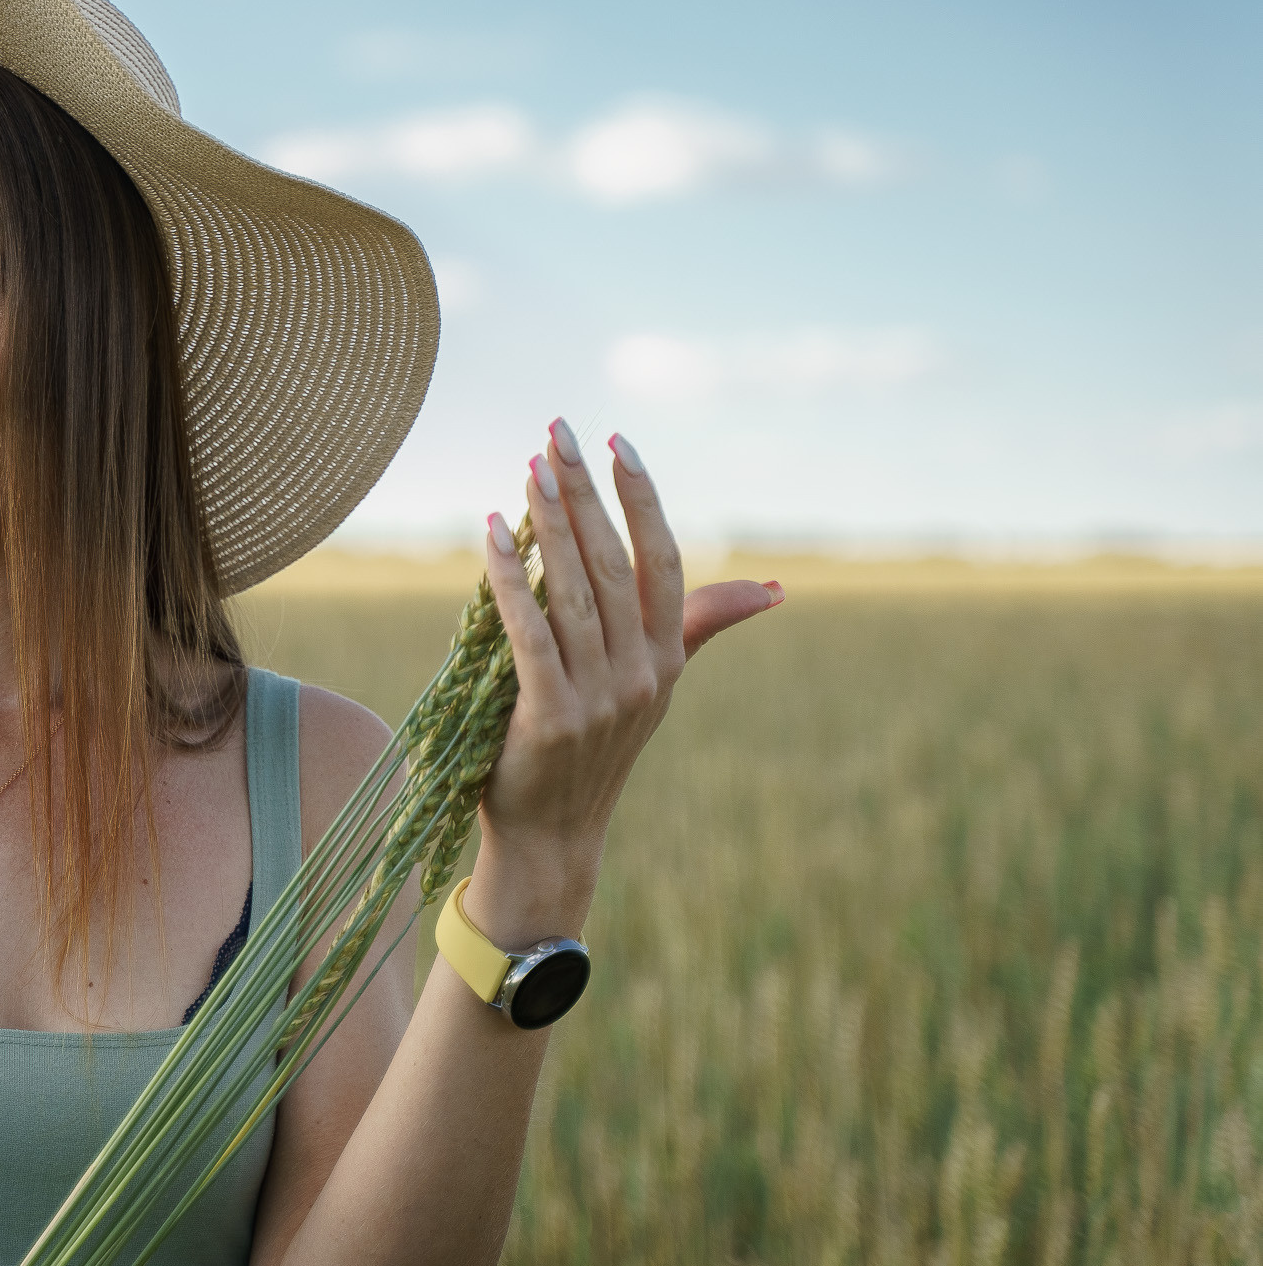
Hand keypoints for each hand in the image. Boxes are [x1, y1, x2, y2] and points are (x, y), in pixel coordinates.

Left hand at [466, 423, 780, 942]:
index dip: (643, 499)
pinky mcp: (552, 717)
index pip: (663, 560)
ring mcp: (600, 697)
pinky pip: (530, 634)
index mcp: (666, 656)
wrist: (553, 833)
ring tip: (527, 468)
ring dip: (550, 524)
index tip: (619, 442)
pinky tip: (492, 534)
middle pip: (615, 563)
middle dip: (585, 493)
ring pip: (575, 591)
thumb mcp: (654, 683)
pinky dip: (511, 579)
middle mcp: (642, 673)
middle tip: (557, 432)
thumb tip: (772, 590)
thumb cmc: (594, 747)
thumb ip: (699, 625)